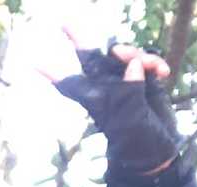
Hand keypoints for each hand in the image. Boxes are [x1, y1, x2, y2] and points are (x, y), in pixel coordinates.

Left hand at [47, 32, 180, 176]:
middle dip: (77, 40)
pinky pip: (146, 61)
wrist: (156, 152)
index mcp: (95, 99)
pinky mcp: (145, 80)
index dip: (53, 74)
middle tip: (63, 24)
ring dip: (136, 54)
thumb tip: (134, 64)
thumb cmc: (135, 144)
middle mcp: (107, 87)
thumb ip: (130, 92)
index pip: (70, 84)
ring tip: (152, 66)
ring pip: (124, 54)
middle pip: (90, 57)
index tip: (33, 64)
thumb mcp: (129, 122)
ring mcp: (126, 82)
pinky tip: (163, 72)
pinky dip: (155, 63)